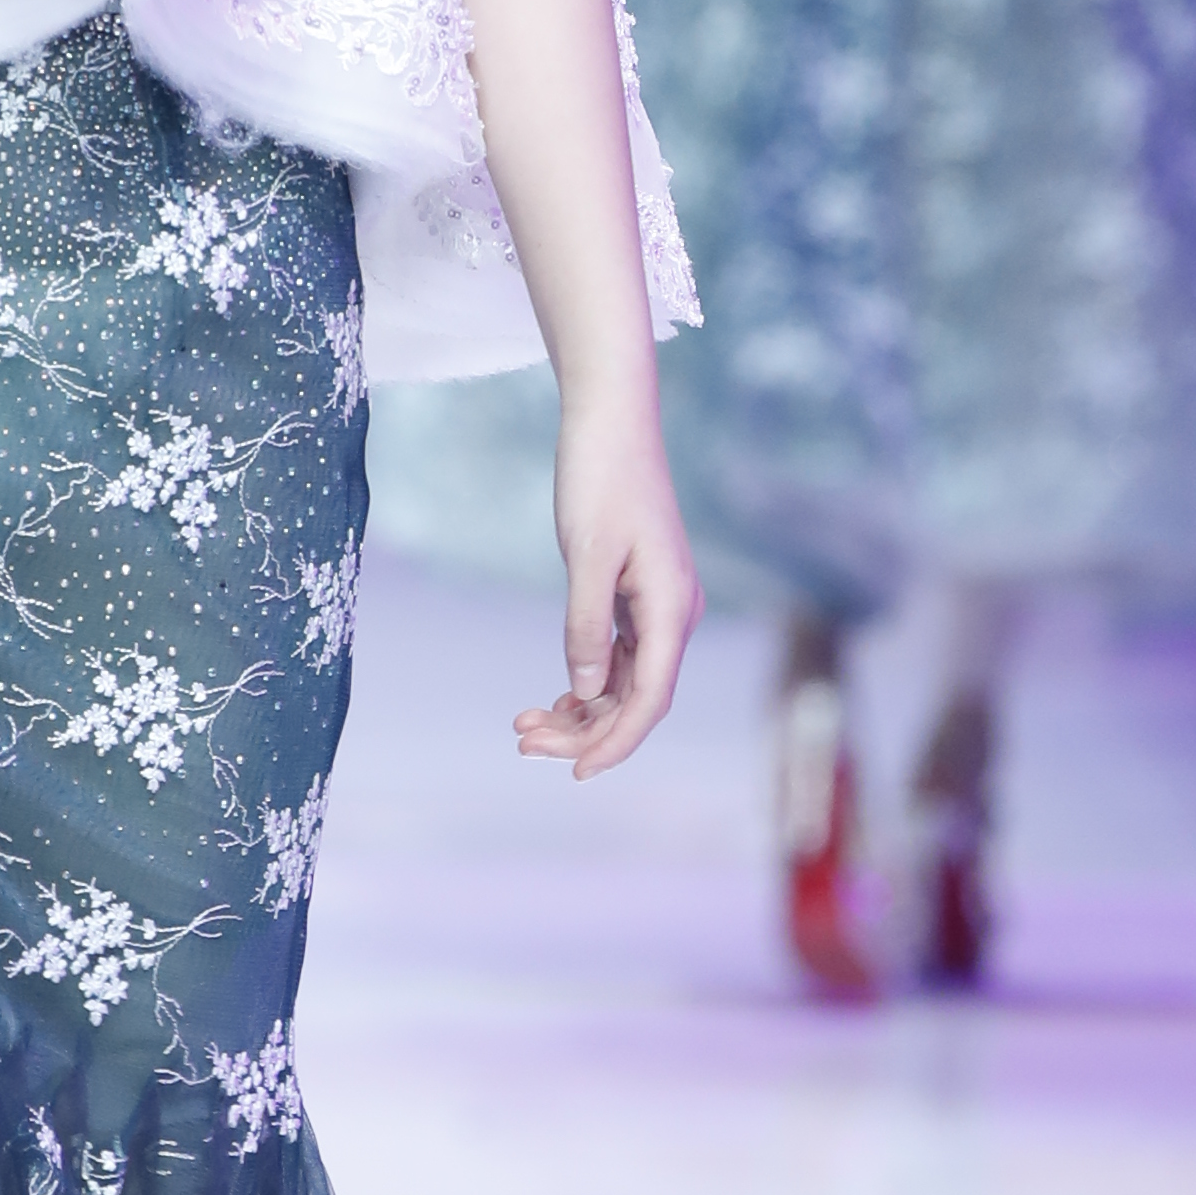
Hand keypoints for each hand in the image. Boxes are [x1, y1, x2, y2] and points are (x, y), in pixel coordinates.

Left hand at [514, 402, 698, 779]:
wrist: (611, 420)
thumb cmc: (600, 477)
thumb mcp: (586, 555)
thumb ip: (586, 626)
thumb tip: (585, 691)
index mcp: (672, 609)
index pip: (648, 700)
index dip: (614, 744)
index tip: (574, 774)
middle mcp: (674, 614)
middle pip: (635, 700)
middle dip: (583, 731)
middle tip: (521, 740)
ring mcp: (657, 607)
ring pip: (624, 683)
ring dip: (580, 711)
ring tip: (523, 724)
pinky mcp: (638, 595)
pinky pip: (619, 657)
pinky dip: (586, 682)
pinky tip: (552, 697)